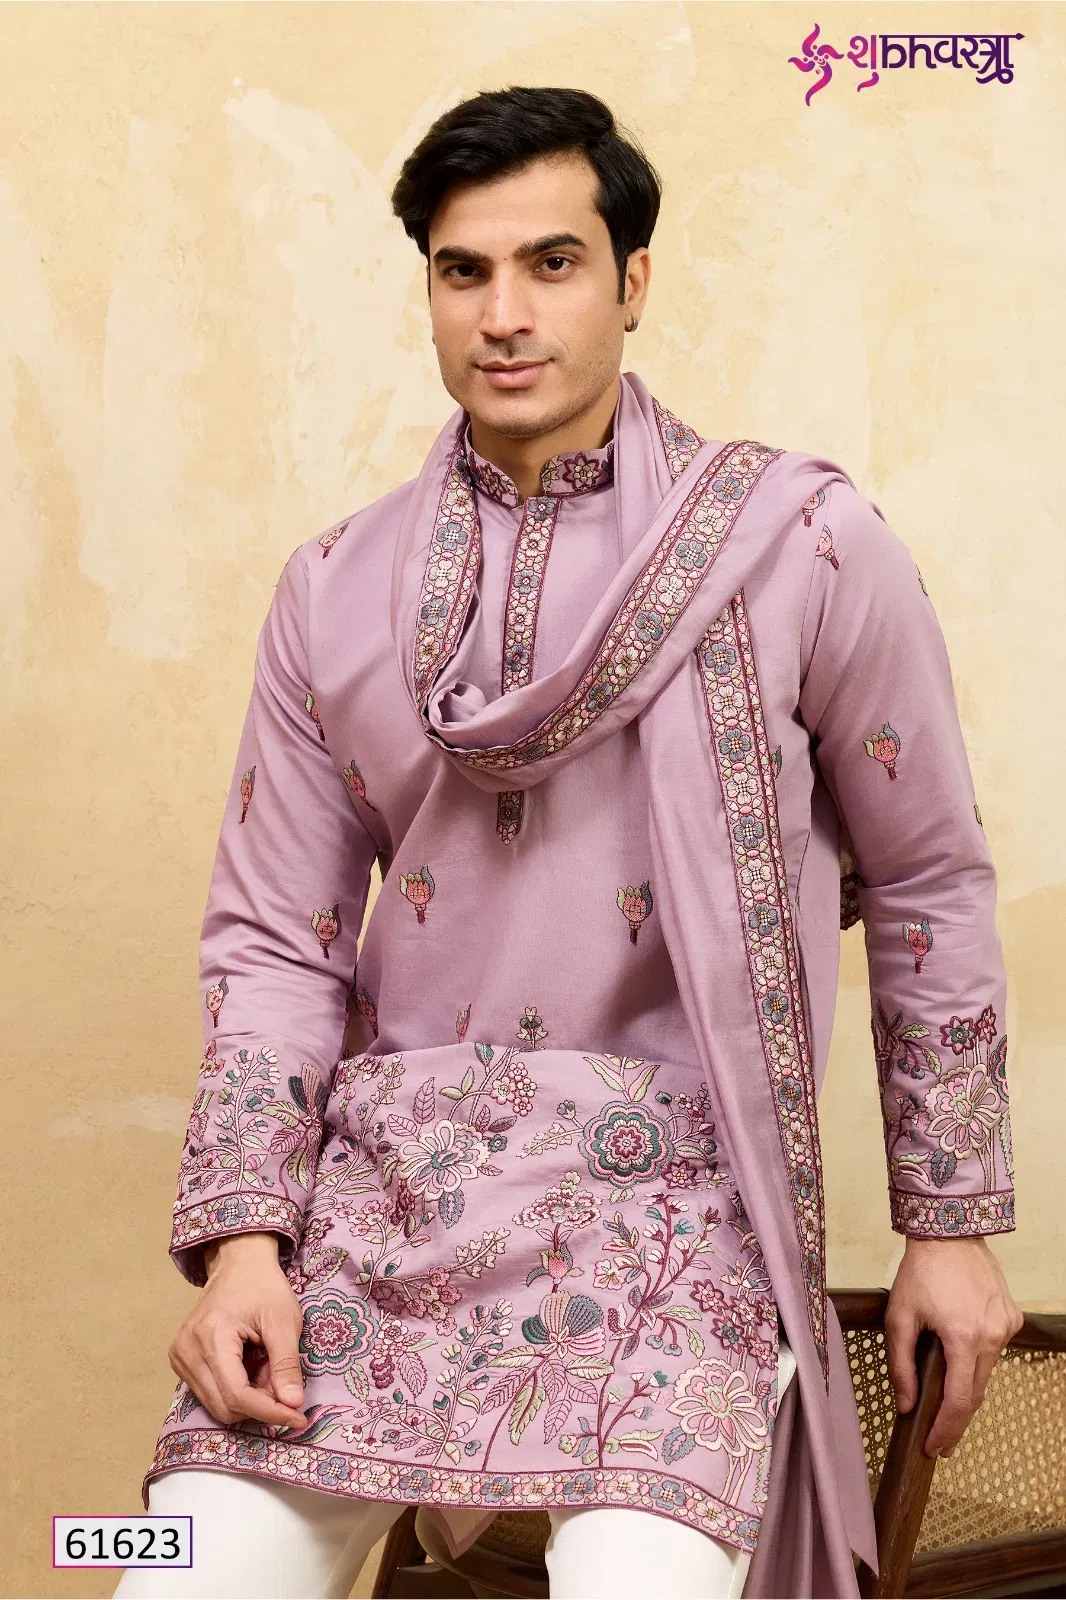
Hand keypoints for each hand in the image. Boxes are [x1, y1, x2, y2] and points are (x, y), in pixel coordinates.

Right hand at [168, 1232, 308, 1430]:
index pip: (237, 1395)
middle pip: (224, 1406)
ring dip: (249, 1399)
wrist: (238, 1263)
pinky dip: (236, 1390)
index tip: (298, 1418)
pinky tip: (251, 1368)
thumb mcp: (283, 1321)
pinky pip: (210, 1393)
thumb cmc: (263, 1286)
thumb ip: (286, 1364)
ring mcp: (180, 1356)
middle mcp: (187, 1350)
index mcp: (211, 1336)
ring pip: (217, 1404)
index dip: (270, 1412)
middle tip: (285, 1386)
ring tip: (267, 1369)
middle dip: (261, 1405)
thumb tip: (293, 1405)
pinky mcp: (181, 1360)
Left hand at [885, 1236, 1023, 1457]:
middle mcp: (992, 1335)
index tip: (935, 1448)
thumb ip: (900, 1365)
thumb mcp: (899, 1318)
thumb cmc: (920, 1272)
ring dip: (968, 1389)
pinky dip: (977, 1361)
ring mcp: (1006, 1326)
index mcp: (963, 1338)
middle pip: (977, 1393)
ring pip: (986, 1372)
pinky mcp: (1011, 1316)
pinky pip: (994, 1350)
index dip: (947, 1430)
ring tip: (946, 1406)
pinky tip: (961, 1362)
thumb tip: (905, 1405)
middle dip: (957, 1420)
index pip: (960, 1401)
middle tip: (940, 1443)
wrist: (948, 1232)